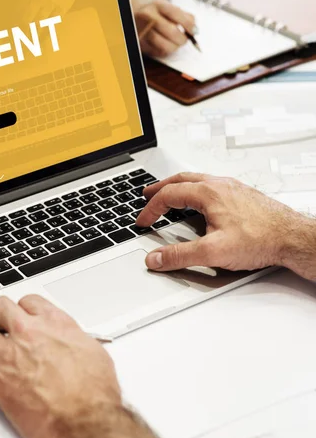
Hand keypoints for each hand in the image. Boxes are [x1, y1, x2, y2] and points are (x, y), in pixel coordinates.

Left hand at [0, 295, 120, 437]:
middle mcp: (29, 334)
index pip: (30, 301)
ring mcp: (10, 355)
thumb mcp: (93, 351)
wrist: (84, 420)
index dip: (23, 307)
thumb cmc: (94, 392)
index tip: (20, 312)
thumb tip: (71, 339)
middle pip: (0, 309)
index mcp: (54, 323)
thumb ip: (75, 339)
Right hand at [134, 0, 194, 56]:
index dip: (188, 25)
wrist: (133, 17)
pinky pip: (156, 52)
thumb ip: (183, 15)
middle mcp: (148, 16)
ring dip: (174, 46)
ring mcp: (142, 30)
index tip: (194, 31)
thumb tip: (194, 29)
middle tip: (184, 40)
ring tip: (176, 44)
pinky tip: (166, 46)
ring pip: (164, 44)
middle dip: (182, 39)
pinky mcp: (140, 43)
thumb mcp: (167, 7)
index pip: (176, 14)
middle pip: (171, 31)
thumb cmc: (154, 13)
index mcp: (158, 5)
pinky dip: (164, 51)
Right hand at [137, 173, 315, 280]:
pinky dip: (196, 189)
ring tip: (170, 193)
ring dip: (178, 186)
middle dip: (160, 188)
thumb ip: (180, 255)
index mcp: (208, 193)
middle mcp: (219, 185)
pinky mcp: (242, 194)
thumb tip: (155, 258)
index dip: (151, 209)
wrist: (294, 238)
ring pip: (197, 180)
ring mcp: (232, 188)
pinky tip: (200, 201)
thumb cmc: (261, 240)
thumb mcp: (213, 252)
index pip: (168, 195)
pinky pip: (212, 185)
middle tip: (147, 194)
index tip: (143, 221)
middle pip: (181, 180)